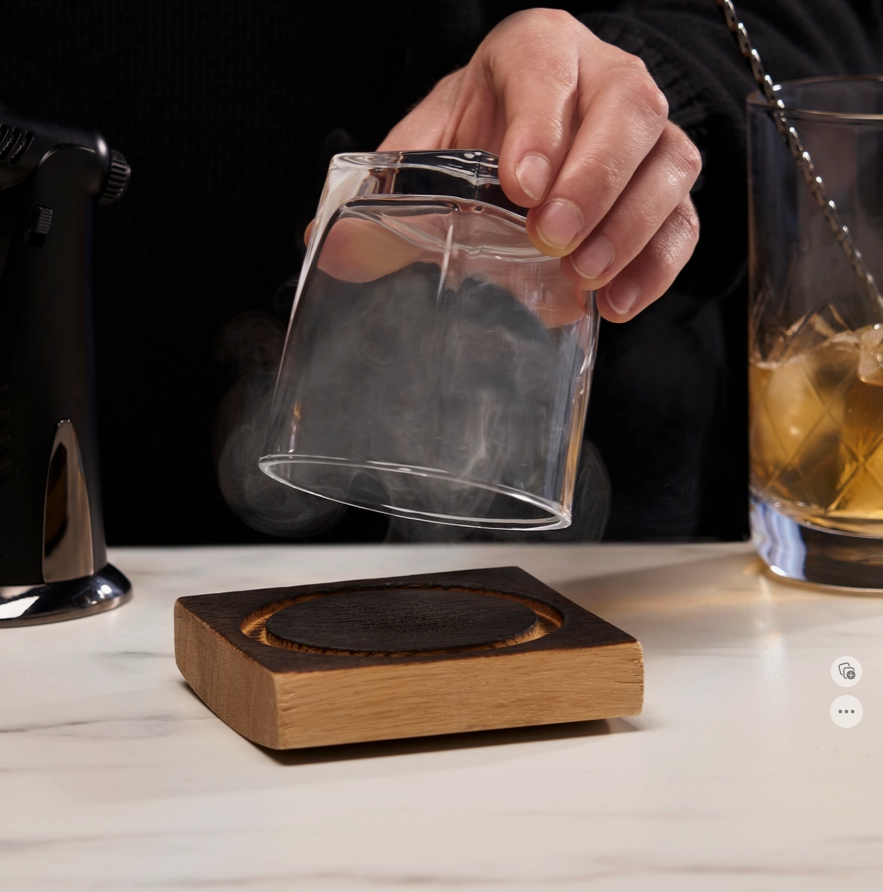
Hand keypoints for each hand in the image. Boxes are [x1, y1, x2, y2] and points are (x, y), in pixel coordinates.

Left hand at [378, 8, 700, 322]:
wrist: (524, 146)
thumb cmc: (478, 138)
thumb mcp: (426, 149)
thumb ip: (386, 192)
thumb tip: (328, 246)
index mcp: (536, 52)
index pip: (547, 67)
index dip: (539, 123)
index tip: (519, 187)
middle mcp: (603, 79)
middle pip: (629, 108)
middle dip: (594, 177)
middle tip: (553, 237)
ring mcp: (646, 134)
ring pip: (670, 163)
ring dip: (632, 225)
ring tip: (584, 277)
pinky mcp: (665, 188)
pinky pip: (684, 220)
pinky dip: (659, 264)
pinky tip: (617, 303)